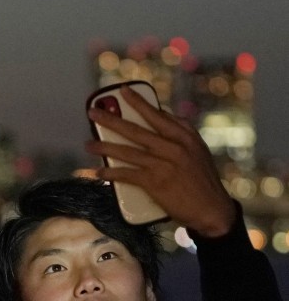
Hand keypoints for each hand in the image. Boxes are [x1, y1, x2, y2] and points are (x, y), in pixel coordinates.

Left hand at [86, 84, 236, 237]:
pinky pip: (127, 174)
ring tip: (88, 144)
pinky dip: (111, 172)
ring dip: (104, 147)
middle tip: (92, 113)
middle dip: (111, 120)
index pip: (158, 115)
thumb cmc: (202, 180)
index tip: (123, 91)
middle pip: (136, 130)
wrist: (212, 209)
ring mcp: (163, 164)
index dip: (139, 102)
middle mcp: (174, 147)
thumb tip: (161, 116)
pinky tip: (99, 171)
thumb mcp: (198, 150)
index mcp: (185, 137)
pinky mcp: (155, 182)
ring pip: (127, 151)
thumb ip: (181, 133)